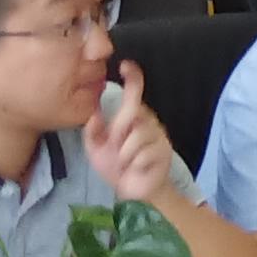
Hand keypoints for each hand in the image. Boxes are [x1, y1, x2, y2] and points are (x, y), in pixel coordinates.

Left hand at [85, 62, 175, 202]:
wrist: (135, 192)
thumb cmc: (116, 167)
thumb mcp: (96, 150)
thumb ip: (93, 132)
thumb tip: (95, 114)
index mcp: (132, 118)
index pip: (134, 93)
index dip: (133, 78)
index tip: (125, 65)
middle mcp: (148, 122)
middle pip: (132, 113)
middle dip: (117, 132)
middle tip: (114, 146)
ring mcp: (158, 137)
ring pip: (135, 136)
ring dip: (123, 154)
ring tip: (125, 163)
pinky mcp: (163, 153)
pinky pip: (142, 153)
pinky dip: (133, 164)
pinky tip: (135, 169)